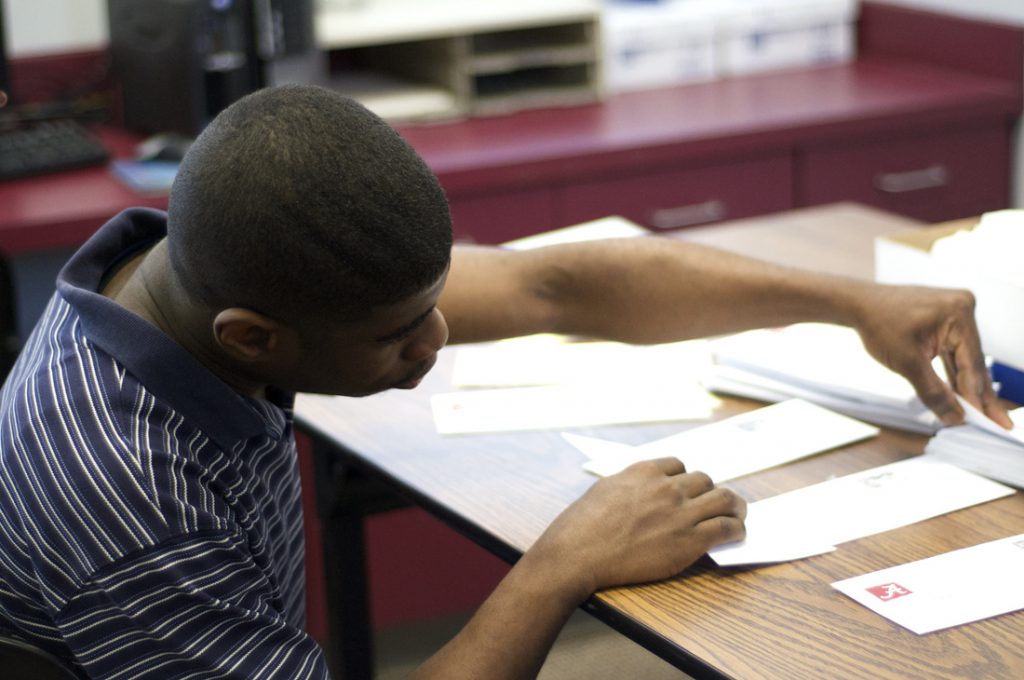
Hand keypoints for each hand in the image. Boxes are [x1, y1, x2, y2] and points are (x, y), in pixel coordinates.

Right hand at [530, 458, 745, 599]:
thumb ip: (630, 484)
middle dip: (709, 492)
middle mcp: (667, 487)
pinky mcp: (689, 541)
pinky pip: (726, 528)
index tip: (687, 490)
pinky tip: (737, 534)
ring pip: (724, 499)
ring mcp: (680, 514)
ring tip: (737, 514)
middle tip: (713, 504)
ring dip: (734, 506)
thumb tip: (643, 489)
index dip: (685, 479)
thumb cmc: (582, 525)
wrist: (578, 553)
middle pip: (704, 480)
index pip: (679, 465)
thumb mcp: (605, 489)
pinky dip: (736, 530)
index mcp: (644, 471)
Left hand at [853, 284, 1011, 427]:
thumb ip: (933, 392)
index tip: (985, 421)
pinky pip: (953, 353)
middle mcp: (962, 309)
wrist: (858, 304)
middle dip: (980, 395)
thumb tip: (954, 417)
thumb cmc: (877, 323)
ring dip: (968, 387)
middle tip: (998, 423)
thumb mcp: (906, 363)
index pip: (972, 363)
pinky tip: (964, 397)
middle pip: (973, 362)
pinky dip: (954, 374)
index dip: (977, 396)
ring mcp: (955, 314)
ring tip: (983, 415)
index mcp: (958, 313)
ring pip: (963, 360)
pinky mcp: (945, 322)